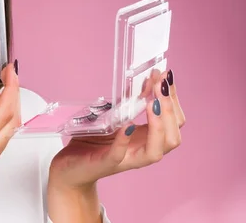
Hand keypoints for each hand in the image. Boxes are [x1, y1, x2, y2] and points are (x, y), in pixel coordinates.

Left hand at [48, 68, 184, 190]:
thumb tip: (141, 80)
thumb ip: (127, 104)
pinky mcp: (106, 163)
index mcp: (147, 138)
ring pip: (155, 152)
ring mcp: (125, 159)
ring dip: (158, 126)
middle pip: (172, 137)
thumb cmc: (93, 142)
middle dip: (169, 109)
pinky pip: (118, 154)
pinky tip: (127, 126)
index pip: (174, 122)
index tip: (167, 76)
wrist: (72, 168)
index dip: (173, 99)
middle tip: (161, 85)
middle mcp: (141, 151)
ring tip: (152, 103)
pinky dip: (124, 140)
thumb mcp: (113, 118)